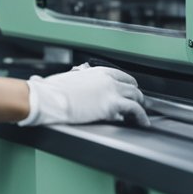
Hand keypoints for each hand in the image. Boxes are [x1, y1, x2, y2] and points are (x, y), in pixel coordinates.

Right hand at [18, 64, 148, 126]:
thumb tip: (72, 80)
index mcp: (97, 71)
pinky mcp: (112, 105)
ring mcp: (111, 91)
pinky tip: (142, 122)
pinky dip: (141, 116)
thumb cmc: (52, 91)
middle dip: (135, 96)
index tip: (129, 91)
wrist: (49, 98)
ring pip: (137, 97)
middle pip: (131, 86)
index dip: (127, 85)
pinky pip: (135, 109)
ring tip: (140, 116)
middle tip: (136, 104)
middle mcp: (108, 79)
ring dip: (140, 106)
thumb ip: (76, 79)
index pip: (121, 76)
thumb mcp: (67, 79)